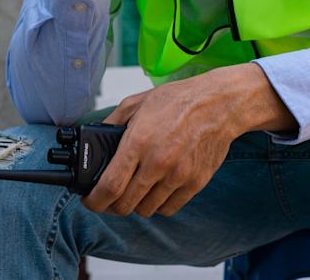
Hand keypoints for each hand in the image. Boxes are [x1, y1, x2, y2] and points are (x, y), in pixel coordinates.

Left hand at [81, 63, 293, 217]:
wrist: (219, 104)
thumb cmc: (178, 100)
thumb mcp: (137, 102)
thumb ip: (111, 123)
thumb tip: (94, 141)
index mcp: (139, 142)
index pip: (109, 187)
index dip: (95, 201)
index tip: (90, 201)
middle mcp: (158, 162)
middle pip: (125, 204)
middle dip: (112, 205)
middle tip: (111, 197)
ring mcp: (178, 175)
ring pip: (147, 209)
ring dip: (136, 204)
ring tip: (136, 191)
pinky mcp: (195, 182)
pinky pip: (169, 208)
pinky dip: (159, 204)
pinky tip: (157, 191)